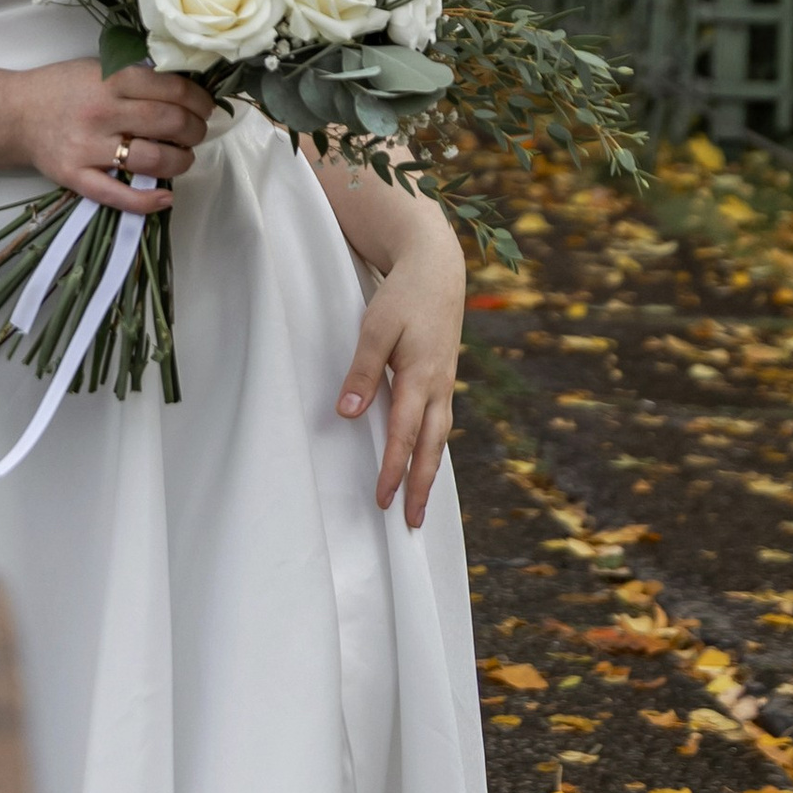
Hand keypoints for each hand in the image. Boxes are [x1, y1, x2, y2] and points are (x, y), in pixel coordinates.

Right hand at [16, 59, 214, 212]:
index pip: (173, 91)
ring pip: (153, 159)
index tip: (206, 108)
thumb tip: (184, 93)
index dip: (200, 102)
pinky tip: (166, 196)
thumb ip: (135, 79)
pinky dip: (147, 200)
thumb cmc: (61, 88)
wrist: (15, 113)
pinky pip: (118, 195)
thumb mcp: (99, 69)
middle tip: (196, 133)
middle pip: (169, 124)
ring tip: (183, 157)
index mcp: (112, 80)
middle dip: (195, 130)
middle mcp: (103, 112)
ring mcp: (89, 147)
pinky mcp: (76, 176)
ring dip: (181, 161)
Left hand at [334, 228, 465, 528]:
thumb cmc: (403, 297)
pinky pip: (439, 423)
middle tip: (412, 522)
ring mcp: (443, 383)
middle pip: (431, 447)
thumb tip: (348, 414)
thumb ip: (362, 371)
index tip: (382, 499)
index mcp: (420, 377)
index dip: (392, 469)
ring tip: (420, 503)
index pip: (403, 435)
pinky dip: (433, 448)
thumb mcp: (377, 329)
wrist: (437, 269)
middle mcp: (438, 387)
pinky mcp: (442, 378)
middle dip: (421, 486)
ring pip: (439, 438)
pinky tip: (424, 461)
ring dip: (430, 472)